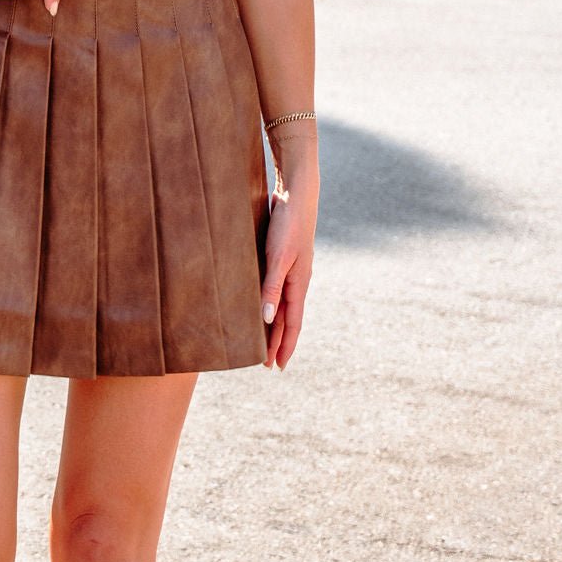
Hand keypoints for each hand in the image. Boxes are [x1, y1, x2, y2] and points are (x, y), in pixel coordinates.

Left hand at [259, 167, 317, 370]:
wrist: (297, 194)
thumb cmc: (288, 225)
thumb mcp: (278, 257)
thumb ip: (272, 288)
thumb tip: (268, 320)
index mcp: (299, 283)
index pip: (292, 324)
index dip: (285, 346)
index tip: (278, 367)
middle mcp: (297, 279)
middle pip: (287, 318)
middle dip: (278, 341)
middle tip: (267, 364)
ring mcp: (292, 268)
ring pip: (283, 304)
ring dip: (274, 324)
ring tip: (264, 340)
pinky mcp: (283, 257)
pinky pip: (277, 288)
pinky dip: (271, 303)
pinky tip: (262, 303)